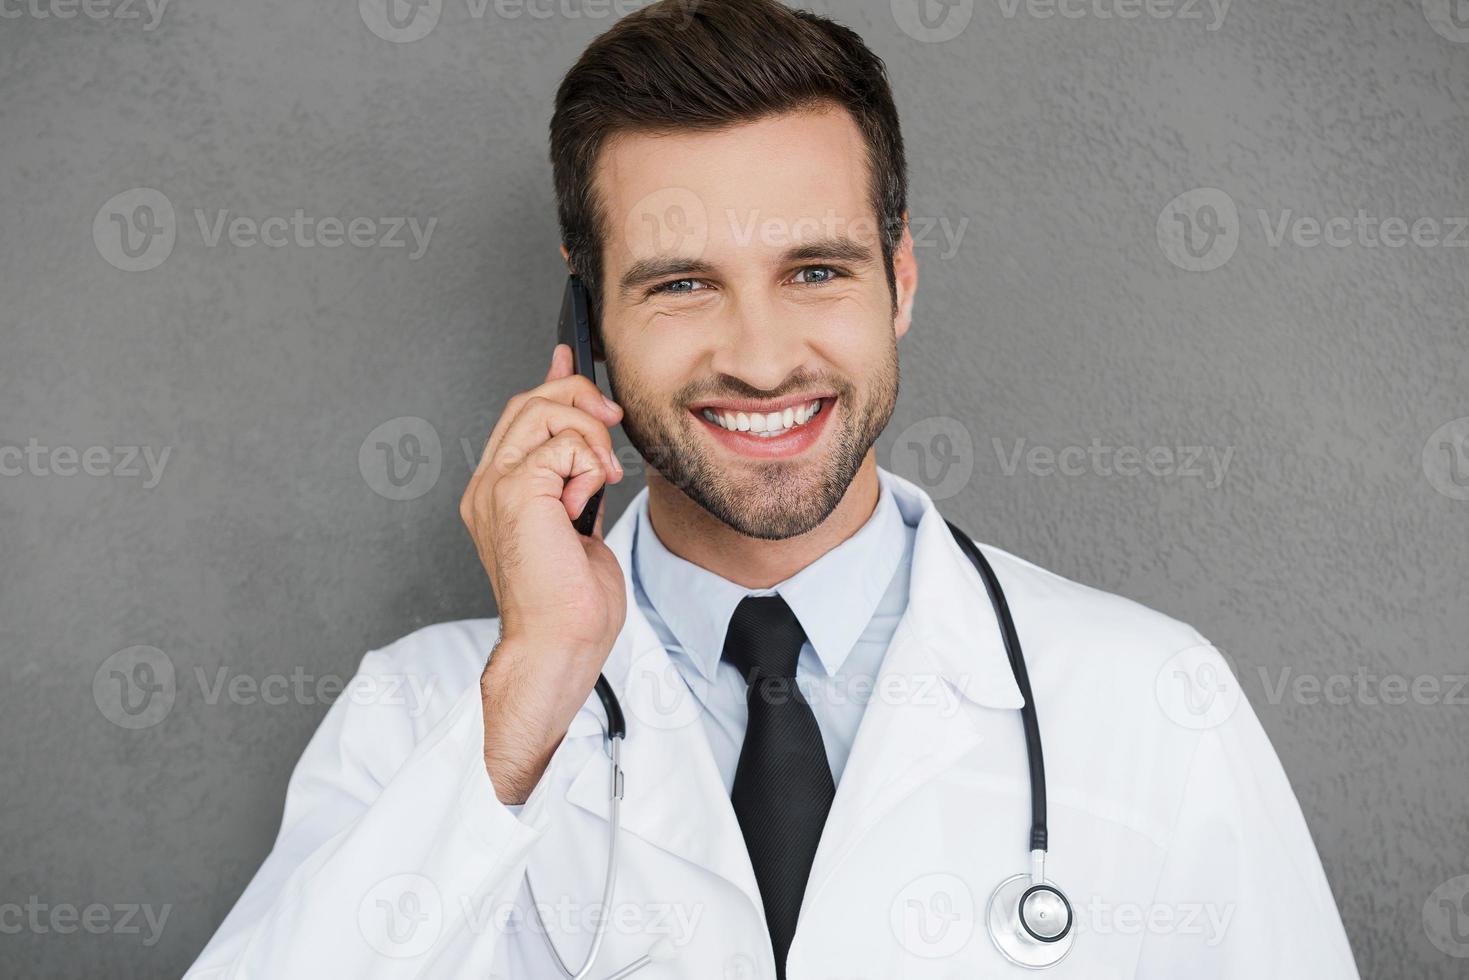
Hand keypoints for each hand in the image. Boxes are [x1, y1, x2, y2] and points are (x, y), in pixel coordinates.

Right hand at [460, 343, 626, 802]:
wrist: (561, 643)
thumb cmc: (571, 601)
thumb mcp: (582, 522)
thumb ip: (578, 475)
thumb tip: (591, 435)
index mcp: (497, 492)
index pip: (519, 414)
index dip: (551, 379)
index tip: (574, 357)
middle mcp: (488, 484)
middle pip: (528, 401)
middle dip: (579, 400)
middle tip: (612, 425)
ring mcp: (496, 487)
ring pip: (544, 411)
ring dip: (588, 436)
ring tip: (603, 477)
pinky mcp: (516, 492)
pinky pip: (562, 443)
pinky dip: (589, 463)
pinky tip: (590, 496)